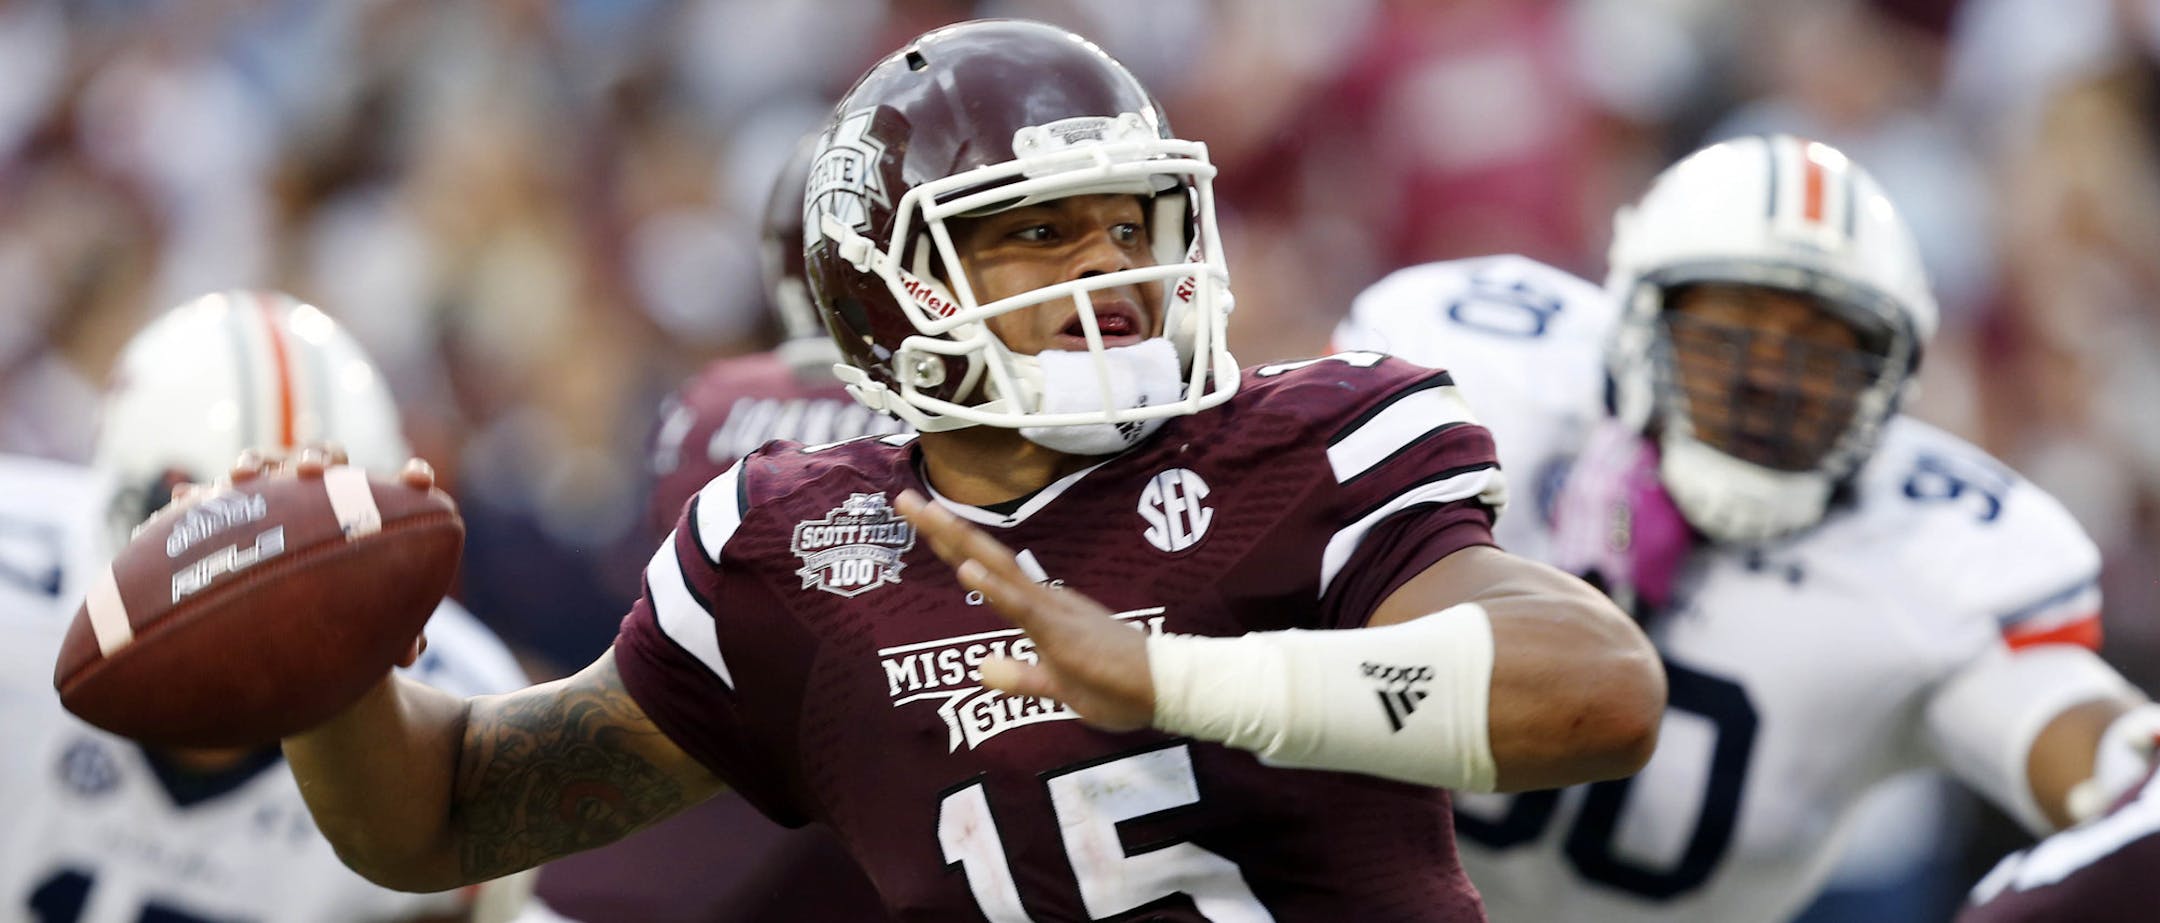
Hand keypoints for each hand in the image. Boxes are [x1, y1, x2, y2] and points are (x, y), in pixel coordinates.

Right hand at [192, 444, 439, 667]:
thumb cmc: (342, 613)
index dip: (409, 478)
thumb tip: (410, 658)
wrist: (291, 613)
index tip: (421, 481)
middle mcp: (321, 492)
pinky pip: (214, 495)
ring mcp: (275, 492)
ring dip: (257, 462)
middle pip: (323, 458)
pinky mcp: (232, 508)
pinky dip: (200, 494)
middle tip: (310, 472)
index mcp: (365, 511)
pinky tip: (185, 496)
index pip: (393, 487)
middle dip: (317, 458)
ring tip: (243, 477)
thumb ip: (389, 632)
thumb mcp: (366, 623)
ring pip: (268, 462)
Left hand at [895, 490, 1155, 731]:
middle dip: (942, 528)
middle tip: (902, 498)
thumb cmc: (1120, 687)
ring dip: (958, 541)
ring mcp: (1051, 611)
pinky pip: (1021, 607)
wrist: (1168, 688)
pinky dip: (992, 587)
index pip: (988, 570)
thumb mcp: (1057, 689)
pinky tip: (965, 570)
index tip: (921, 519)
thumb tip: (981, 670)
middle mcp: (1043, 599)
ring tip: (924, 514)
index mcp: (1041, 608)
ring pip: (996, 569)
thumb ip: (1020, 678)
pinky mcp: (1061, 632)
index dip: (953, 546)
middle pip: (983, 556)